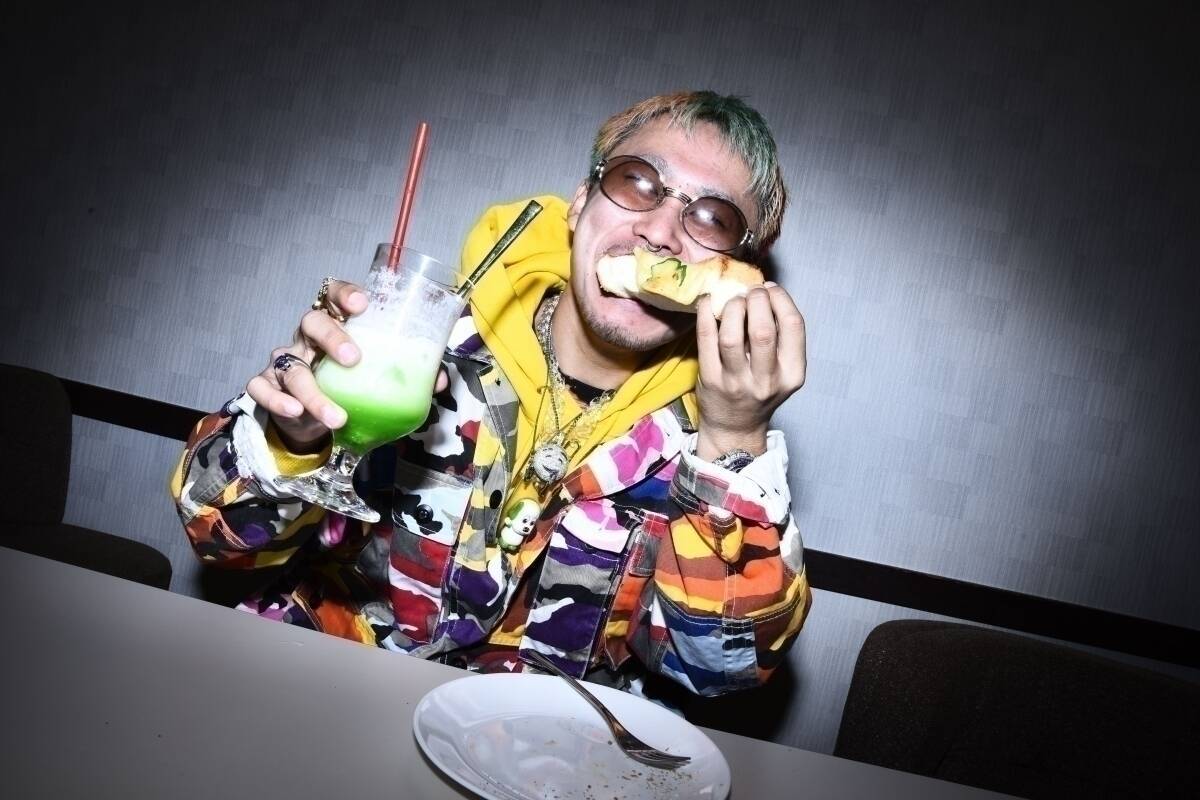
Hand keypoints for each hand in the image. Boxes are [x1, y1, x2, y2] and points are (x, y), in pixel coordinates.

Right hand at [245, 280, 449, 453]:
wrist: (312, 421)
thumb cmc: (346, 387)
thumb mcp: (374, 379)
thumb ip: (406, 376)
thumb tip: (439, 379)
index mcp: (335, 327)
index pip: (334, 296)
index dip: (345, 294)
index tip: (362, 304)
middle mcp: (307, 338)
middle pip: (311, 321)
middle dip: (332, 336)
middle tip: (353, 359)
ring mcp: (285, 361)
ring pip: (291, 365)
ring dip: (313, 392)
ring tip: (336, 416)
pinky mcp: (267, 386)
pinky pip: (262, 388)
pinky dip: (277, 400)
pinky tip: (295, 412)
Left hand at [694, 283, 806, 460]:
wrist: (735, 427)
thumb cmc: (760, 389)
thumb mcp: (783, 370)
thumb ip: (781, 337)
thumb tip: (765, 291)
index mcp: (792, 373)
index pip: (793, 325)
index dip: (781, 299)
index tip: (769, 289)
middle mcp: (767, 380)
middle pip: (763, 329)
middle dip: (756, 300)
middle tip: (750, 292)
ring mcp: (736, 382)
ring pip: (731, 335)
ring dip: (731, 307)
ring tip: (732, 300)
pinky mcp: (711, 380)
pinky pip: (705, 340)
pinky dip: (705, 314)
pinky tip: (708, 302)